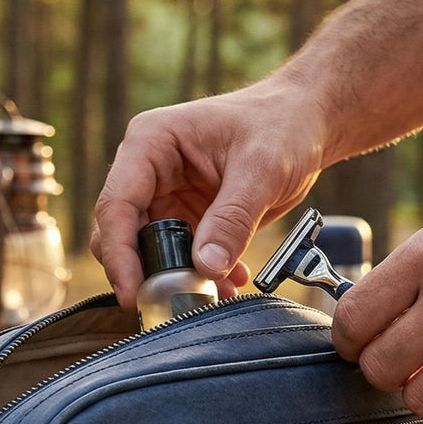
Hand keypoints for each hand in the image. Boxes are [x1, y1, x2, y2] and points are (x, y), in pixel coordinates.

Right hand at [92, 83, 326, 305]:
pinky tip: (229, 281)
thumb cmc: (281, 124)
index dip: (118, 252)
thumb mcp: (262, 169)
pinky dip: (200, 275)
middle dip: (145, 272)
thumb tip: (206, 266)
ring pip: (151, 251)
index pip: (117, 204)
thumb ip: (233, 219)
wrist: (305, 122)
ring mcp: (167, 196)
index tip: (132, 291)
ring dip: (176, 279)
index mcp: (151, 143)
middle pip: (123, 233)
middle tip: (172, 301)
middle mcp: (149, 171)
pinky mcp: (188, 217)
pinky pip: (181, 257)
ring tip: (212, 295)